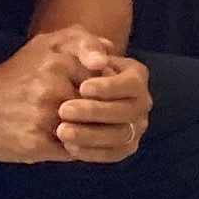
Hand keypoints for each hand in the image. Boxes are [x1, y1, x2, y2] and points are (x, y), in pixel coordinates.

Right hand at [0, 28, 110, 165]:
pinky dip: (77, 149)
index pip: (104, 79)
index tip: (97, 95)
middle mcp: (54, 87)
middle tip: (89, 115)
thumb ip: (78, 40)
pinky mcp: (39, 142)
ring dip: (91, 133)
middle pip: (99, 106)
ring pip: (90, 131)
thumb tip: (110, 49)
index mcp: (59, 60)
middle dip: (100, 113)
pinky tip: (67, 142)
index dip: (105, 90)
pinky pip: (74, 150)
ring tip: (79, 129)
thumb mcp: (41, 46)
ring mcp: (47, 116)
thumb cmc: (13, 77)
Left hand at [50, 35, 150, 162]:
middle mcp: (141, 102)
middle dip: (95, 112)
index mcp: (136, 76)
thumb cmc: (67, 61)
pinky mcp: (124, 147)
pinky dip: (93, 153)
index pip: (131, 84)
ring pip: (120, 136)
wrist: (57, 88)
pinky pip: (113, 154)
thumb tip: (100, 61)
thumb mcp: (72, 43)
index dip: (109, 88)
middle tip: (64, 110)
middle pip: (127, 111)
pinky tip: (69, 146)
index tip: (82, 88)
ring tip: (61, 131)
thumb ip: (86, 45)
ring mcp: (135, 127)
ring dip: (91, 135)